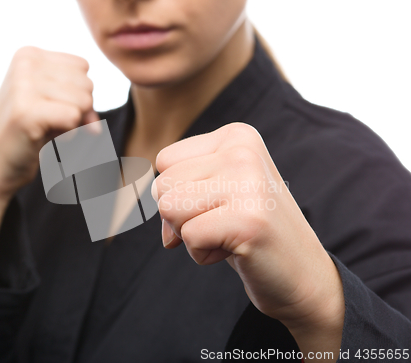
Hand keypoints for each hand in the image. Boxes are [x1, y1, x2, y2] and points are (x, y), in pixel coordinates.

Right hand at [0, 46, 98, 200]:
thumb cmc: (25, 136)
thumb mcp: (56, 108)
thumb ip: (82, 104)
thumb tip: (96, 127)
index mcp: (29, 55)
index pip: (83, 67)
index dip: (78, 94)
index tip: (55, 109)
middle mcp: (25, 64)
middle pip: (86, 84)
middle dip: (78, 110)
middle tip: (50, 124)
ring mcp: (23, 86)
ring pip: (83, 101)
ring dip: (71, 124)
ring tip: (46, 130)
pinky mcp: (26, 112)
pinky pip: (73, 117)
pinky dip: (66, 135)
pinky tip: (45, 139)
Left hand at [152, 122, 344, 360]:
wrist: (301, 275)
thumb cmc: (248, 230)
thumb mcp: (214, 192)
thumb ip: (178, 184)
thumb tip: (139, 199)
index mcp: (236, 136)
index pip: (164, 161)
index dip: (177, 193)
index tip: (213, 205)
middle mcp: (243, 150)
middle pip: (163, 185)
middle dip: (181, 216)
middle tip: (221, 225)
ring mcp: (248, 183)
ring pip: (169, 208)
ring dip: (190, 234)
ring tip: (228, 234)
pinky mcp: (248, 219)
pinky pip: (188, 237)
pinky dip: (202, 254)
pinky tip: (236, 250)